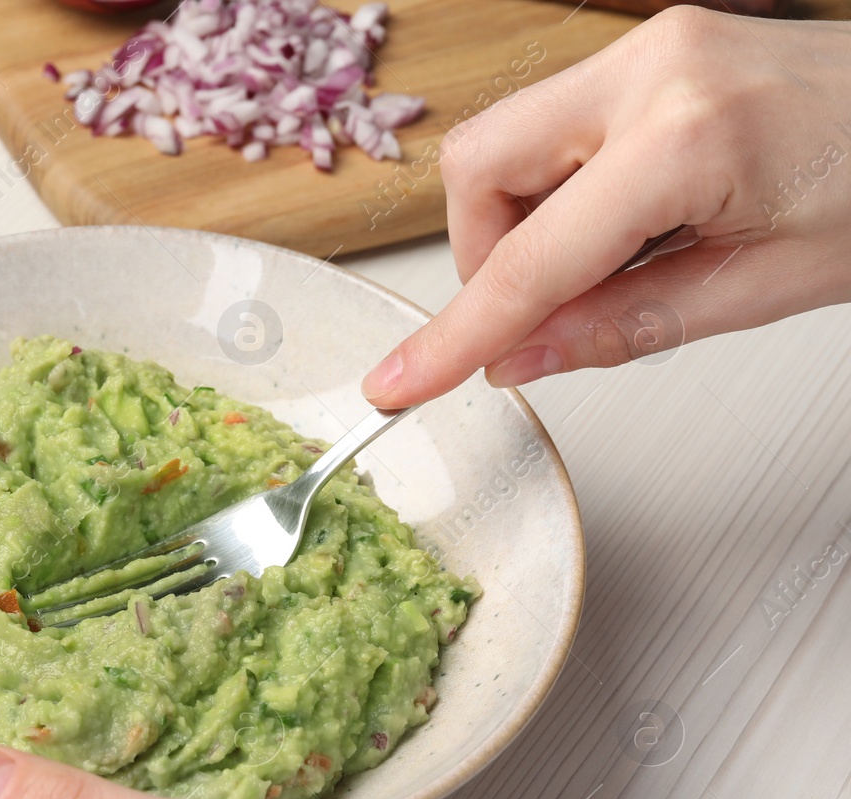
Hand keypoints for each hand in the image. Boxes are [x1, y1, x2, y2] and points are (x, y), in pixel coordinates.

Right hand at [361, 7, 850, 406]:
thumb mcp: (768, 288)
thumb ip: (627, 325)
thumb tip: (521, 358)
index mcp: (691, 135)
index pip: (532, 258)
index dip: (456, 331)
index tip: (399, 381)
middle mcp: (656, 68)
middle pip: (479, 168)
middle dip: (487, 256)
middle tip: (546, 315)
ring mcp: (653, 46)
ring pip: (505, 142)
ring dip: (523, 224)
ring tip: (606, 269)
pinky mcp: (658, 48)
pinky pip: (556, 126)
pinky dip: (562, 192)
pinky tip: (625, 226)